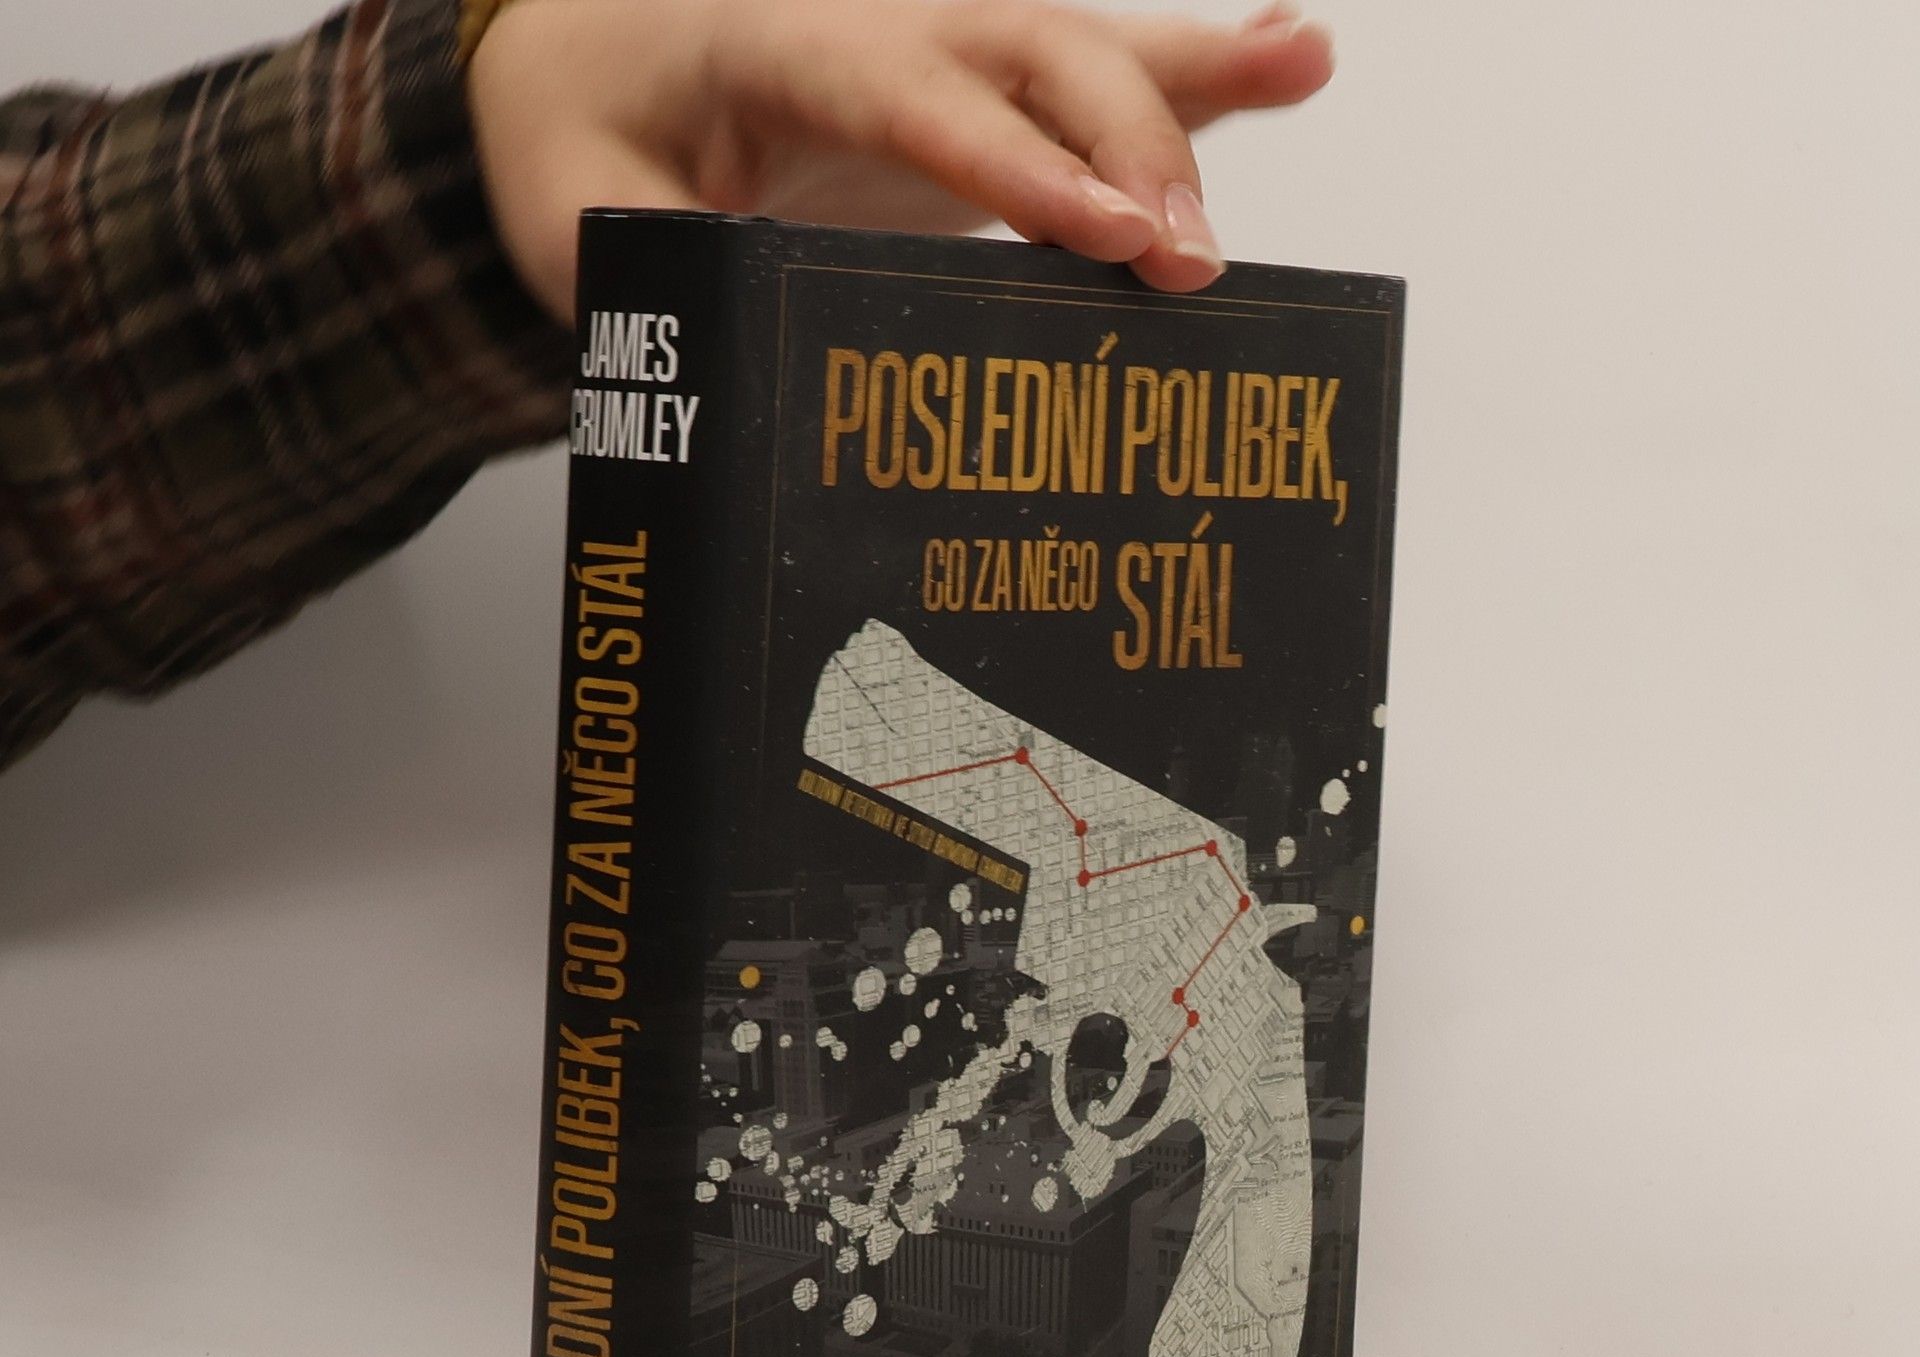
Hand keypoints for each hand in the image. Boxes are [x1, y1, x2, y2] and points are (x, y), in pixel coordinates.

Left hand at [468, 0, 1334, 319]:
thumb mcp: (582, 220)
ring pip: (1078, 46)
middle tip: (1185, 262)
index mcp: (778, 46)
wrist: (589, 66)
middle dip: (1123, 148)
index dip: (1018, 164)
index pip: (916, 98)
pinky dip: (1194, 66)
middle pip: (1029, 55)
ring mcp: (936, 42)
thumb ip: (661, 267)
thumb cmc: (588, 148)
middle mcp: (878, 20)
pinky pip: (1092, 63)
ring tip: (1300, 67)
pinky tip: (1288, 56)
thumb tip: (757, 333)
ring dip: (1183, 94)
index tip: (1102, 234)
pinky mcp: (973, 84)